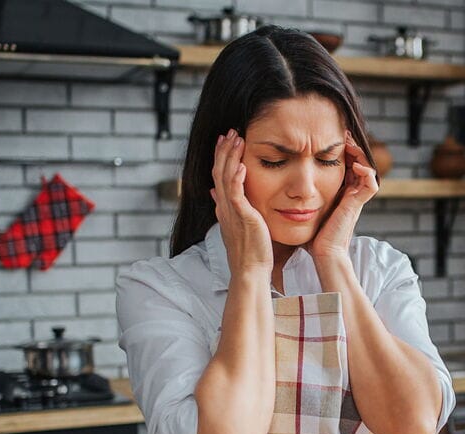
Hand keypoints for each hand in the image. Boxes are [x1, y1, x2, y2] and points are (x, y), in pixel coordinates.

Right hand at [210, 129, 272, 275]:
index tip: (225, 140)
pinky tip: (241, 164)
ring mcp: (231, 211)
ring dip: (231, 157)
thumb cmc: (249, 251)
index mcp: (224, 207)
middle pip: (219, 172)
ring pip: (226, 178)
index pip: (219, 176)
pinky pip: (236, 194)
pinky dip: (237, 178)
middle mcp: (224, 207)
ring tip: (237, 139)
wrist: (250, 270)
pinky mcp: (241, 217)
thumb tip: (214, 193)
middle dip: (224, 150)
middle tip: (231, 131)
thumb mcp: (235, 224)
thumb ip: (226, 207)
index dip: (221, 157)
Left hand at [307, 131, 378, 261]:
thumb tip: (277, 189)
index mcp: (339, 195)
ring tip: (348, 143)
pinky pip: (371, 184)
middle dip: (351, 148)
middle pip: (358, 164)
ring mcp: (356, 200)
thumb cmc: (312, 237)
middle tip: (342, 135)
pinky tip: (353, 163)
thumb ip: (296, 199)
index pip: (345, 167)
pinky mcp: (357, 205)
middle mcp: (350, 195)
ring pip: (367, 169)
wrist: (323, 254)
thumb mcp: (303, 211)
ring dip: (360, 154)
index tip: (328, 139)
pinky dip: (366, 171)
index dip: (340, 152)